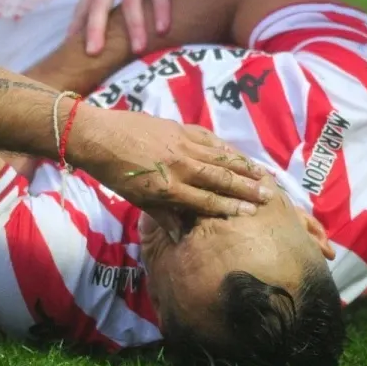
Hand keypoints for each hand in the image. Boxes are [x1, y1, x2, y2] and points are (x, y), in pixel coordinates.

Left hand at [70, 0, 193, 55]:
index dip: (77, 26)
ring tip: (137, 49)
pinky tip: (164, 28)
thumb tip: (113, 18)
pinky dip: (161, 8)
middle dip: (94, 29)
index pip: (85, 3)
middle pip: (99, 2)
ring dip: (134, 25)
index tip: (68, 51)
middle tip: (92, 54)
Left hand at [70, 106, 271, 218]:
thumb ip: (165, 216)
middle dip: (245, 189)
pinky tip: (237, 153)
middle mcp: (179, 166)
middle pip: (220, 179)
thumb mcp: (138, 200)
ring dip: (243, 166)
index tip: (250, 214)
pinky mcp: (178, 128)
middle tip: (268, 195)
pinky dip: (225, 147)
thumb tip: (183, 237)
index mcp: (168, 188)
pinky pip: (208, 139)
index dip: (230, 208)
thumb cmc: (115, 173)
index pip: (206, 201)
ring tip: (263, 175)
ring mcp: (181, 144)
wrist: (98, 136)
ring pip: (219, 157)